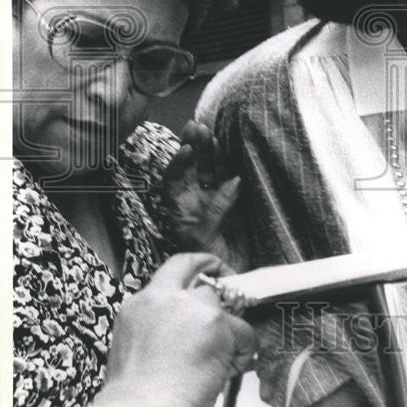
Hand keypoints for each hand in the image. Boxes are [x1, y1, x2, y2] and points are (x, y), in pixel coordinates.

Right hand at [93, 253, 256, 406]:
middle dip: (221, 279)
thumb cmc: (137, 397)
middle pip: (201, 274)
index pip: (173, 268)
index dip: (198, 266)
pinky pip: (244, 332)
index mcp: (139, 306)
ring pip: (224, 308)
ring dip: (230, 332)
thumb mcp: (137, 347)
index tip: (211, 272)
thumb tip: (190, 330)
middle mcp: (163, 299)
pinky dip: (243, 352)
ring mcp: (191, 307)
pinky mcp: (216, 323)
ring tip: (223, 362)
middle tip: (235, 297)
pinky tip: (229, 372)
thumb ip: (161, 326)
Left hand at [163, 121, 241, 264]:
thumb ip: (214, 210)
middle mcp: (195, 201)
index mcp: (180, 209)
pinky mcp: (233, 201)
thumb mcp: (204, 237)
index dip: (177, 164)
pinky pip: (229, 177)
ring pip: (210, 169)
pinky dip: (228, 162)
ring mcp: (214, 199)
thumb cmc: (210, 262)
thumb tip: (231, 182)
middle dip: (193, 148)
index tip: (185, 150)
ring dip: (209, 151)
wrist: (231, 278)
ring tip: (209, 133)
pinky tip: (226, 148)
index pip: (173, 180)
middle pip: (191, 169)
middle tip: (196, 128)